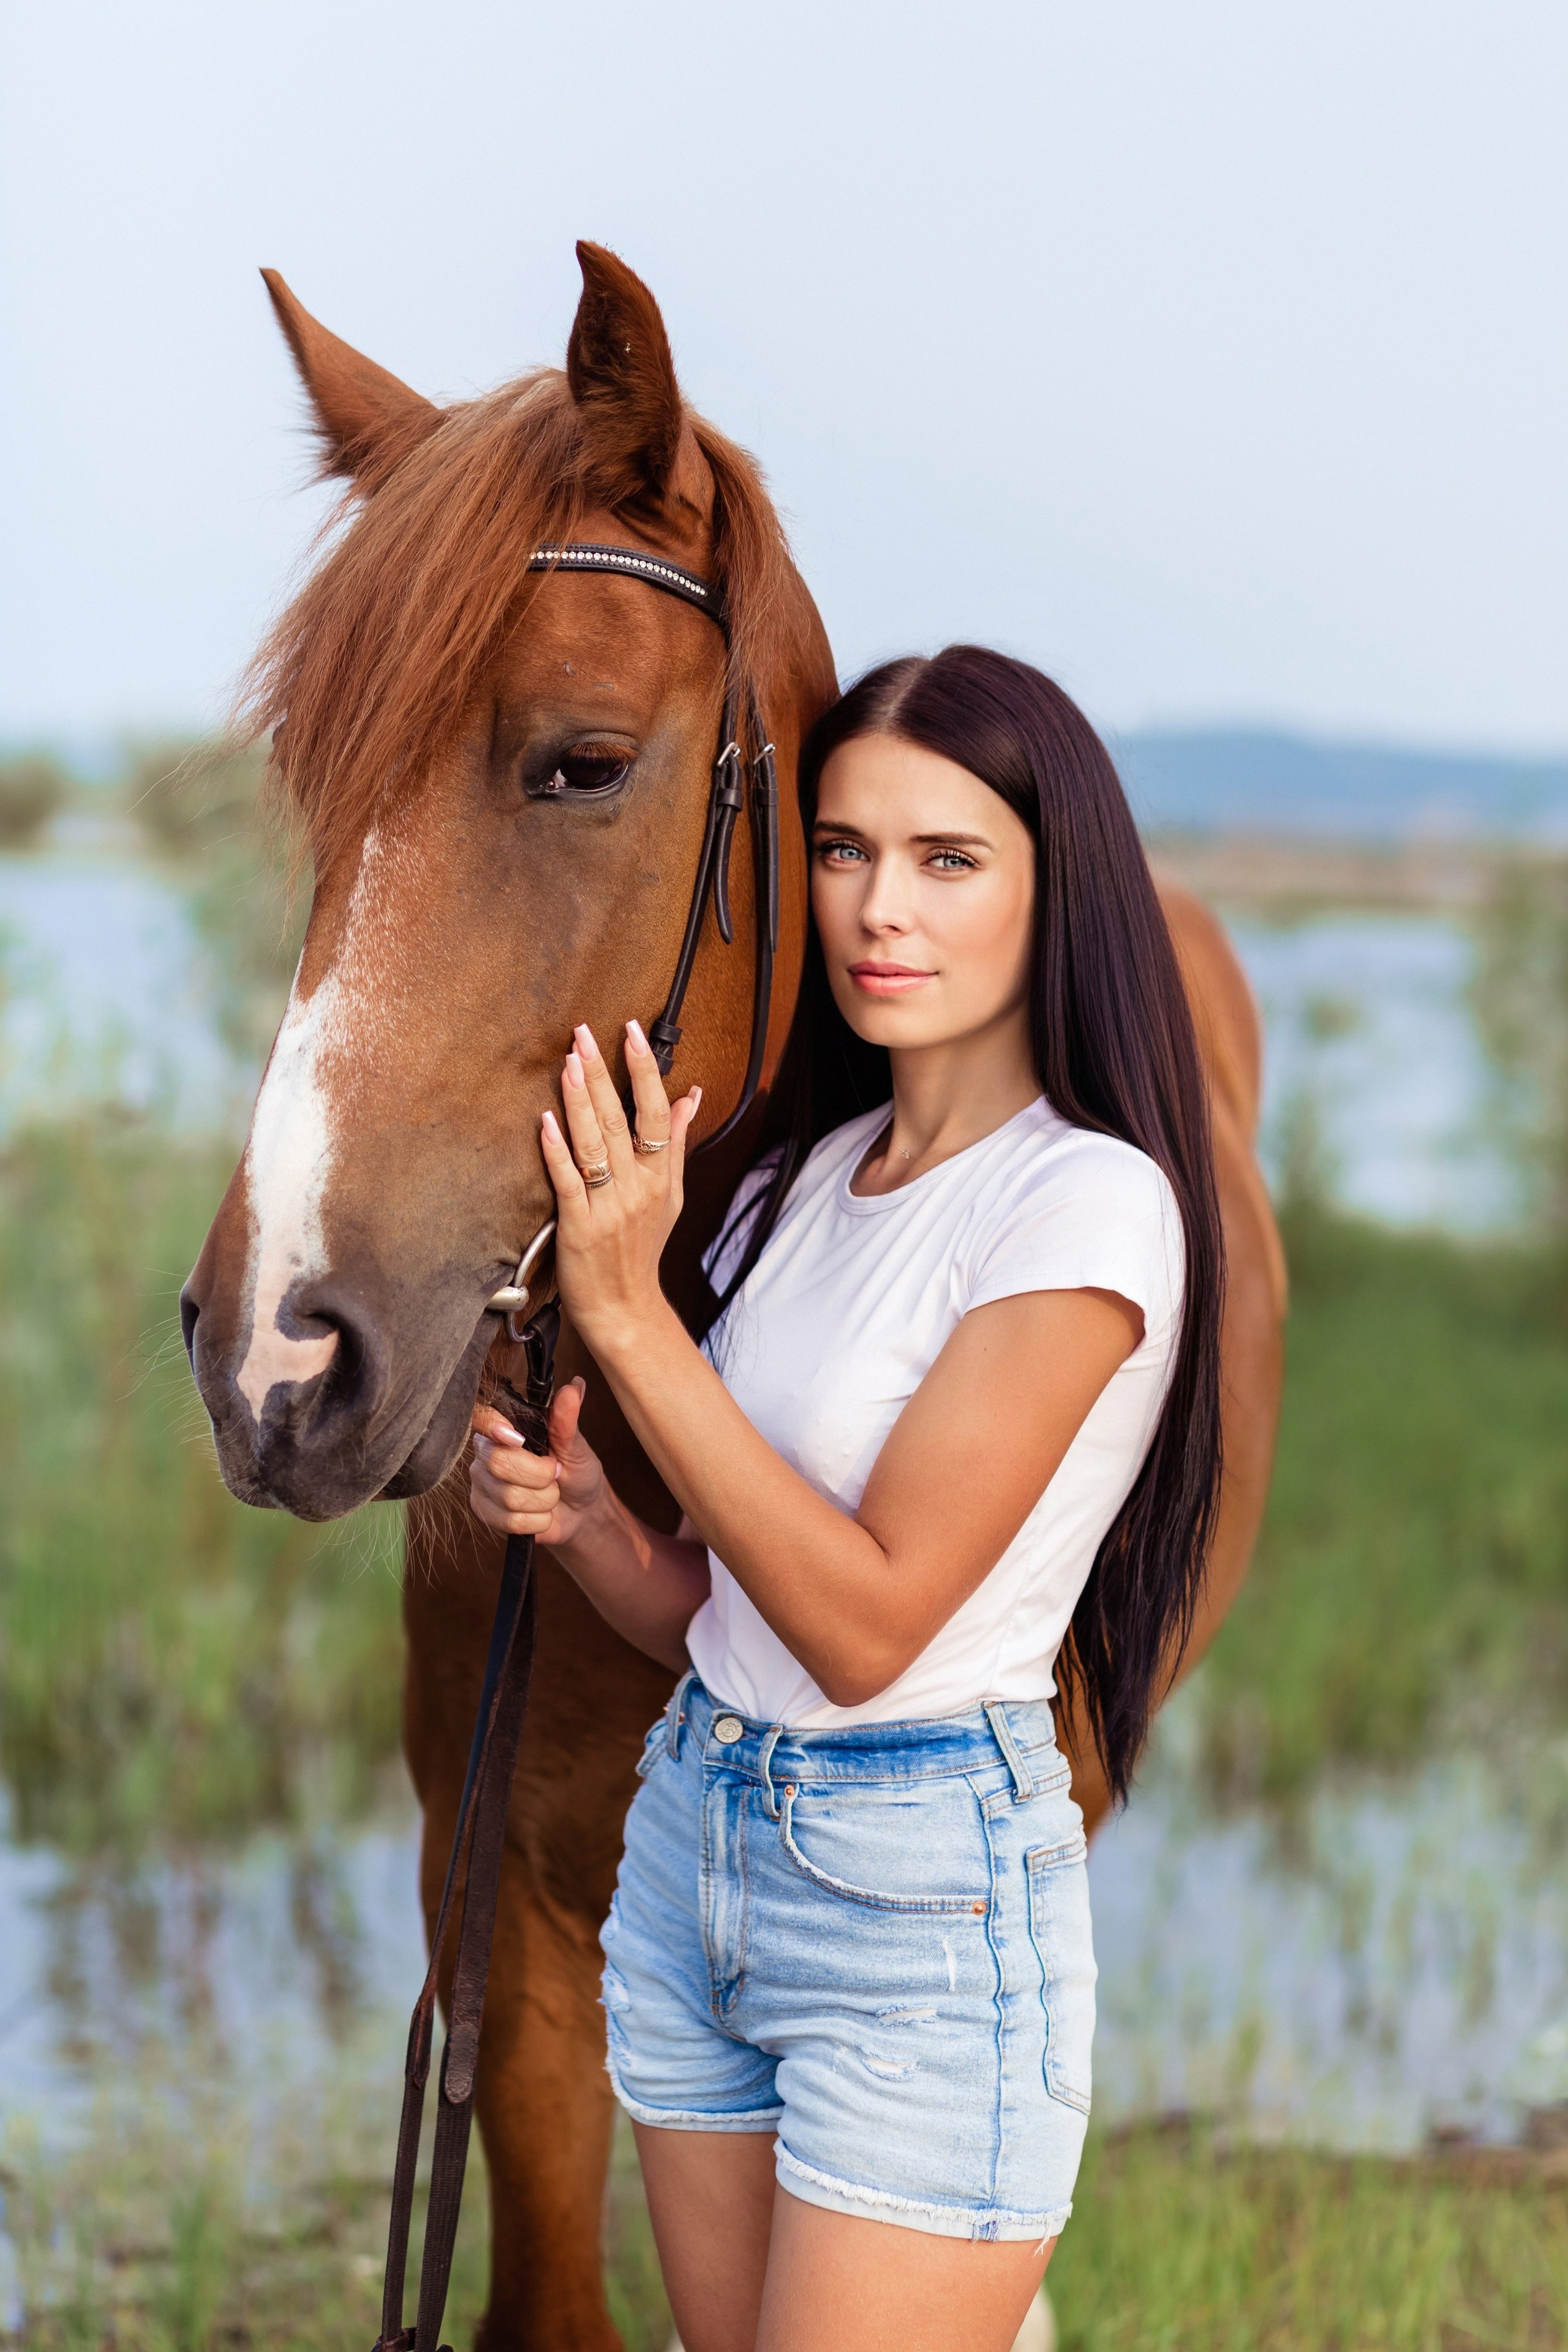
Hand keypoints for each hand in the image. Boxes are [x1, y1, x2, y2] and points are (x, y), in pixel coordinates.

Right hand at [469, 1376, 603, 1543]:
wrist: (581, 1511)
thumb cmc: (576, 1472)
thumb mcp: (576, 1446)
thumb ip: (566, 1420)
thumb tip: (574, 1386)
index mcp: (503, 1428)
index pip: (480, 1417)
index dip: (493, 1426)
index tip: (518, 1438)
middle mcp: (485, 1453)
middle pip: (498, 1463)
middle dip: (540, 1475)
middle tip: (555, 1473)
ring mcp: (482, 1484)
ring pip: (508, 1497)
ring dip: (544, 1500)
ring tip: (551, 1494)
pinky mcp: (485, 1513)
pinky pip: (510, 1521)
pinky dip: (538, 1520)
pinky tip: (541, 1513)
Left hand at [539, 1018, 701, 1350]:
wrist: (625, 1308)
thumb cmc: (643, 1250)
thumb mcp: (671, 1196)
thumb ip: (677, 1143)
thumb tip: (692, 1097)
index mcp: (660, 1177)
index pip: (657, 1114)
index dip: (645, 1071)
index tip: (632, 1033)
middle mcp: (637, 1188)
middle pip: (621, 1120)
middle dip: (603, 1072)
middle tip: (584, 1033)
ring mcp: (608, 1206)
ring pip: (594, 1144)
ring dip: (580, 1101)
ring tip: (570, 1062)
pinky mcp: (578, 1226)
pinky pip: (567, 1181)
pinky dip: (557, 1150)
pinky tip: (546, 1121)